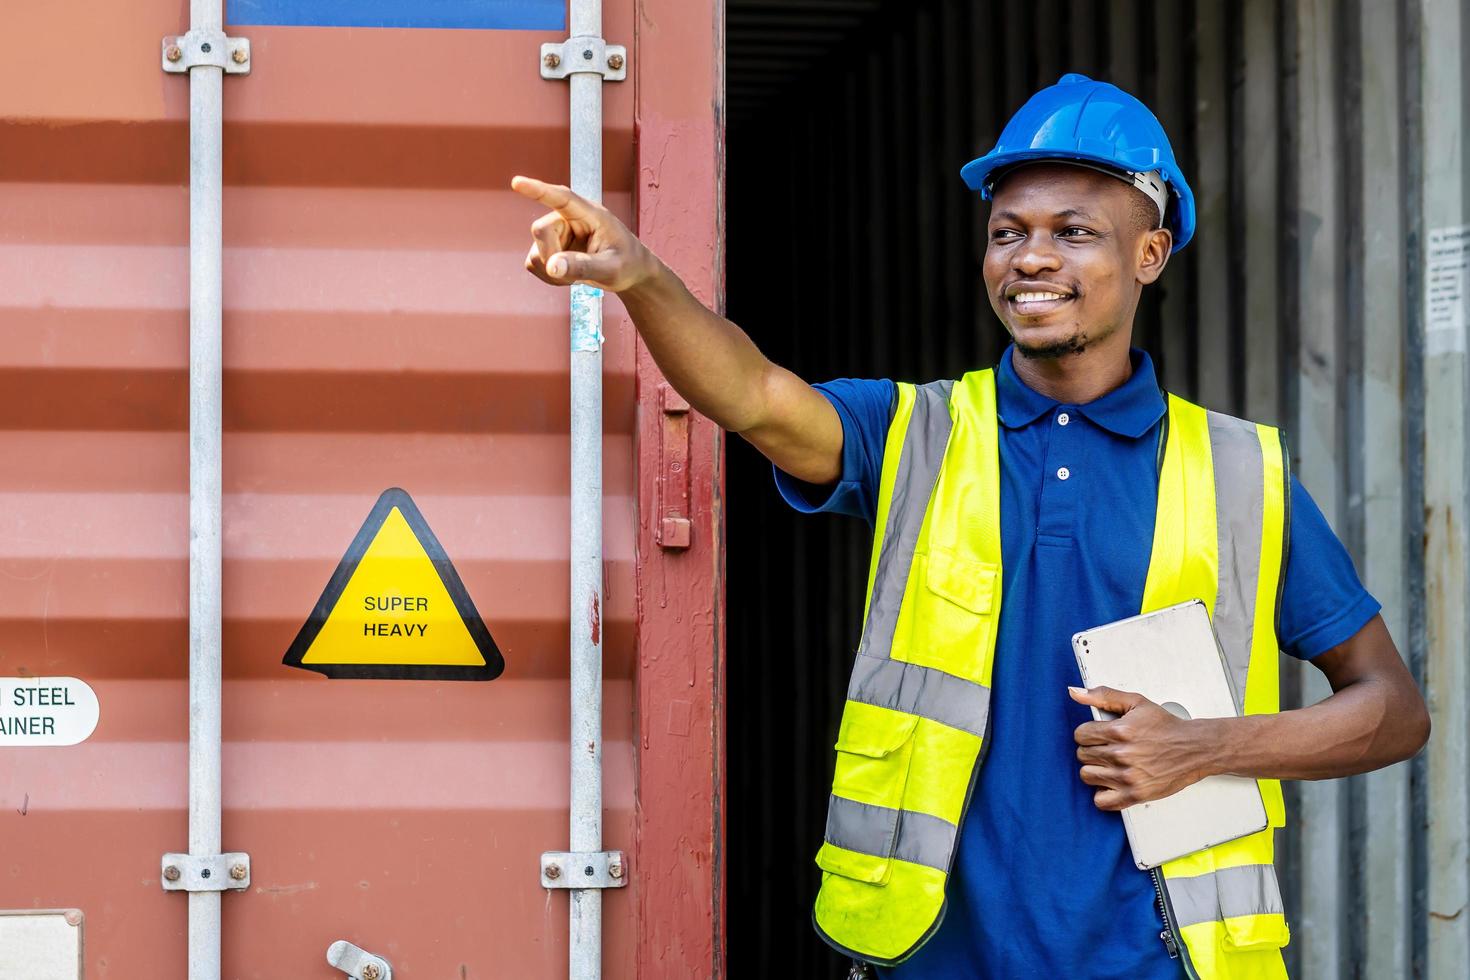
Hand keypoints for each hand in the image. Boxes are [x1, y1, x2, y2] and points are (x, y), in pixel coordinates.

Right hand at [511, 175, 659, 291]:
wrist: (629, 273)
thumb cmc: (627, 264)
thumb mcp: (611, 269)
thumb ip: (584, 266)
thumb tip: (552, 267)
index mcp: (590, 214)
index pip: (561, 198)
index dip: (538, 190)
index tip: (517, 183)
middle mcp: (569, 219)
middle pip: (540, 230)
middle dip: (552, 257)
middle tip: (574, 276)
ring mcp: (557, 233)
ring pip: (535, 252)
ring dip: (552, 272)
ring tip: (577, 277)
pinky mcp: (550, 249)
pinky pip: (533, 263)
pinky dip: (548, 277)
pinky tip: (568, 277)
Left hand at [1069, 686, 1217, 810]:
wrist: (1194, 748)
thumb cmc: (1166, 727)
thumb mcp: (1135, 702)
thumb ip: (1103, 696)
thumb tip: (1075, 692)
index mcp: (1119, 731)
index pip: (1080, 735)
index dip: (1088, 733)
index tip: (1098, 735)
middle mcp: (1121, 755)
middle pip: (1083, 755)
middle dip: (1092, 749)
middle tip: (1108, 748)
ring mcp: (1127, 777)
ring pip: (1087, 775)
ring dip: (1095, 769)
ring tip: (1109, 764)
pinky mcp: (1135, 795)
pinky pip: (1102, 801)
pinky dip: (1103, 793)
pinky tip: (1112, 783)